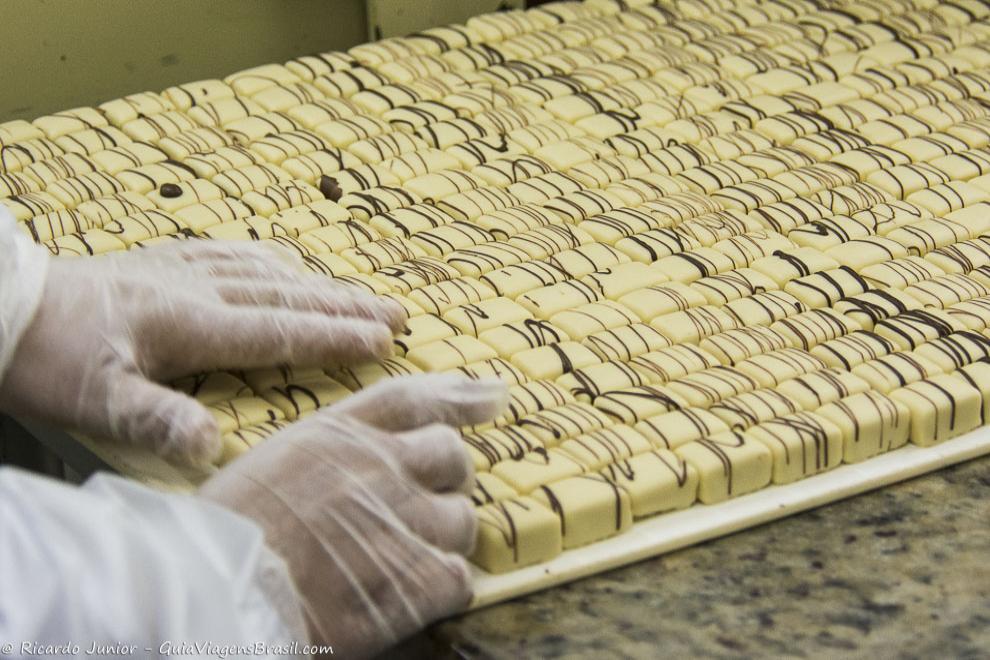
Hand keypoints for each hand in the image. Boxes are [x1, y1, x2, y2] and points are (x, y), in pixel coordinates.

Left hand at [0, 241, 404, 464]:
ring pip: (267, 271)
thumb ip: (157, 420)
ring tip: (358, 290)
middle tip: (397, 312)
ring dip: (319, 282)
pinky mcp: (161, 260)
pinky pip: (232, 253)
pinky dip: (271, 259)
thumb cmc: (47, 360)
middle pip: (287, 295)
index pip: (279, 331)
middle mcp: (197, 289)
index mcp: (190, 324)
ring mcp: (180, 269)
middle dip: (346, 305)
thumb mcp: (95, 401)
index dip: (335, 336)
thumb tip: (214, 446)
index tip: (385, 340)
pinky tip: (282, 260)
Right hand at [199, 374, 507, 658]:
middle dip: (449, 480)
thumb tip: (366, 451)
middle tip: (425, 507)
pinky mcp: (413, 580)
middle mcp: (378, 466)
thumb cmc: (228, 536)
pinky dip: (442, 589)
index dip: (458, 397)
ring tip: (405, 559)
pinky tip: (410, 596)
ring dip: (443, 539)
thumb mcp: (270, 465)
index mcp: (338, 436)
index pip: (412, 400)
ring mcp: (401, 520)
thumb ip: (326, 451)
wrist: (216, 592)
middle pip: (452, 456)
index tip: (494, 396)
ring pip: (462, 519)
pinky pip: (458, 577)